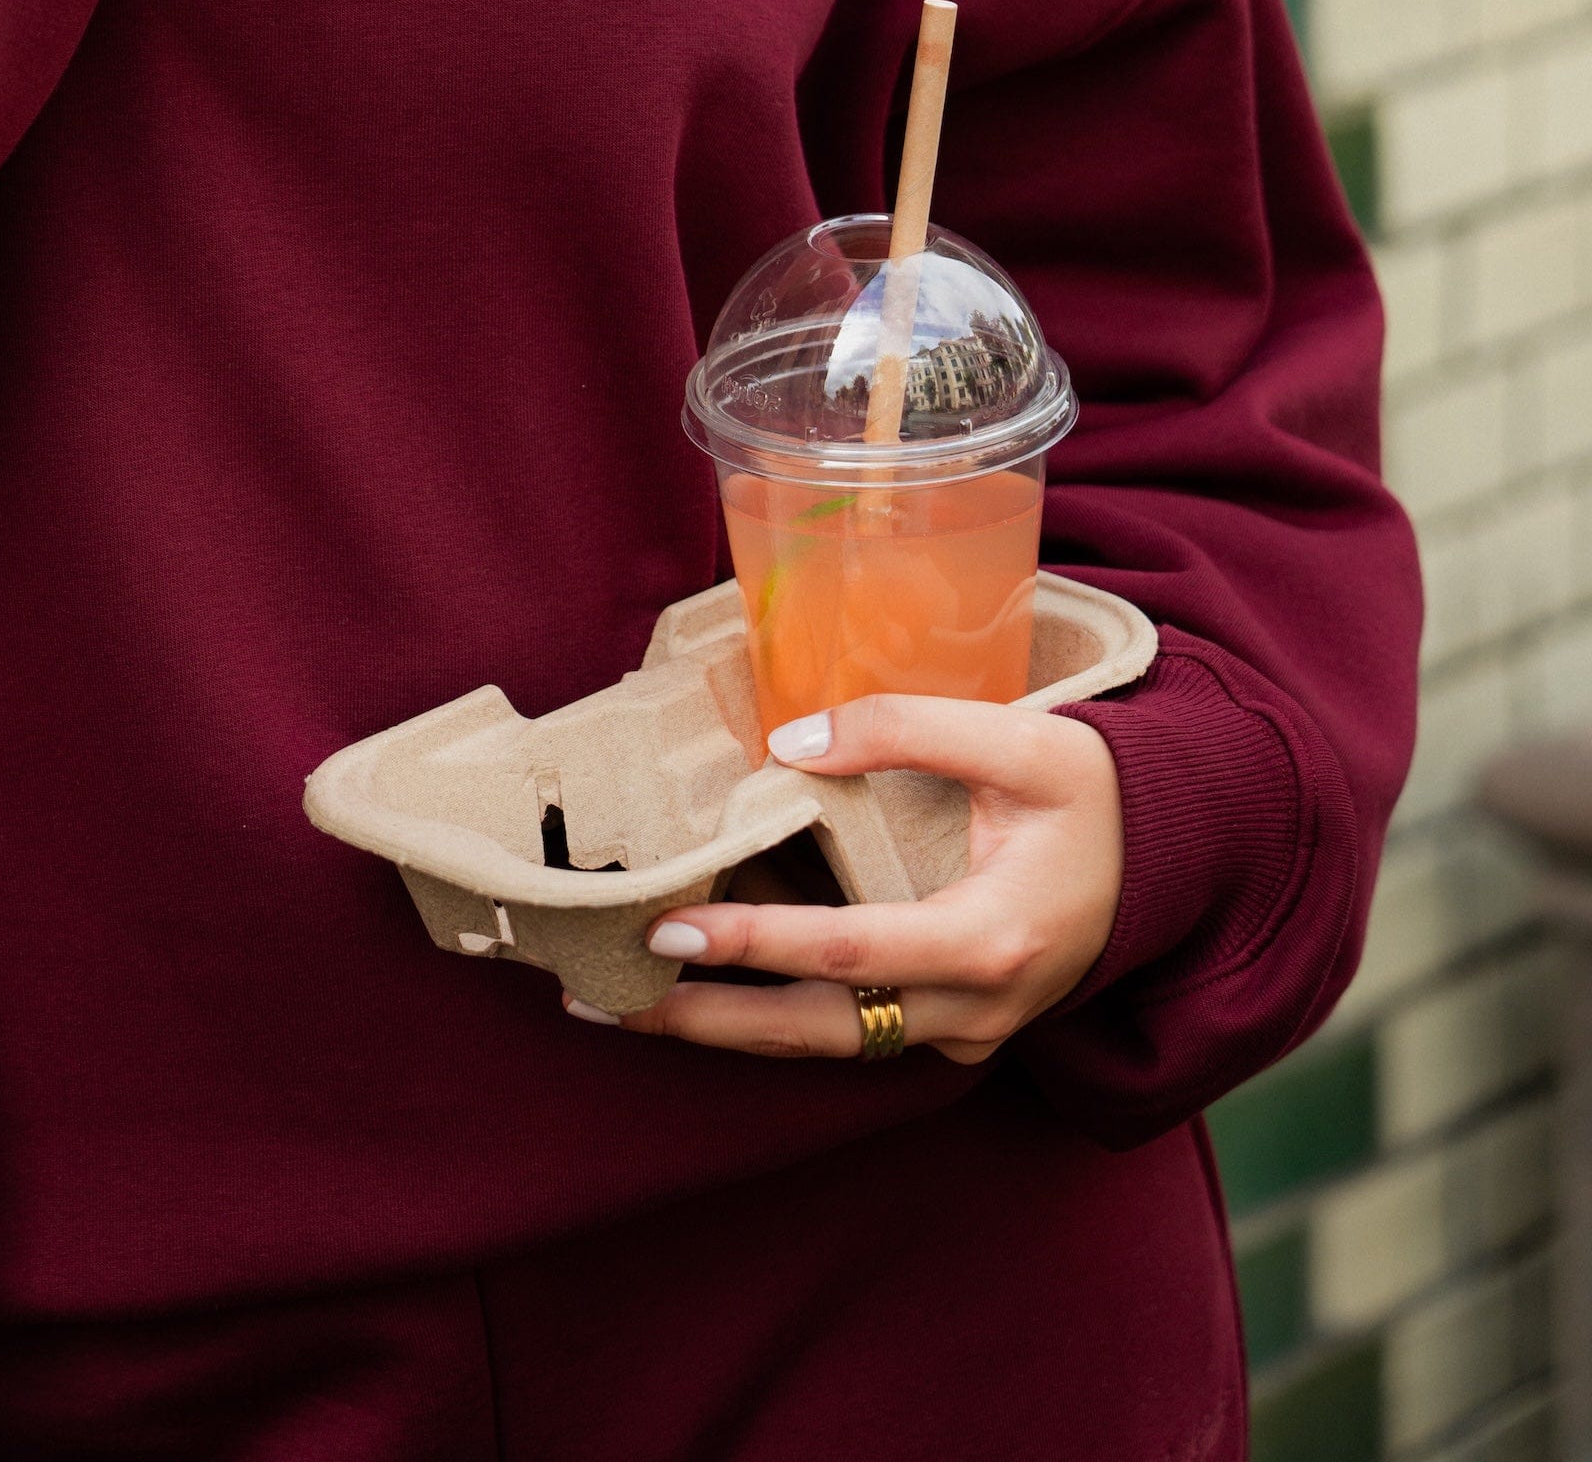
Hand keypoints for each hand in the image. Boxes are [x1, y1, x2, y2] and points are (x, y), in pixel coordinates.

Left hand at [567, 696, 1123, 1064]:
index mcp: (993, 941)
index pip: (853, 954)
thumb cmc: (1097, 794)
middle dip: (707, 1021)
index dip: (759, 942)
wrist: (1171, 860)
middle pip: (820, 1031)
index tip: (671, 928)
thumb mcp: (1021, 741)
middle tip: (602, 997)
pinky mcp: (953, 1029)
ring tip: (621, 1005)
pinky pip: (852, 1032)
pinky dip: (774, 1018)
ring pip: (828, 1045)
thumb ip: (907, 728)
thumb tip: (789, 745)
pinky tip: (704, 994)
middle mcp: (975, 1010)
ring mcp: (965, 1033)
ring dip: (727, 1029)